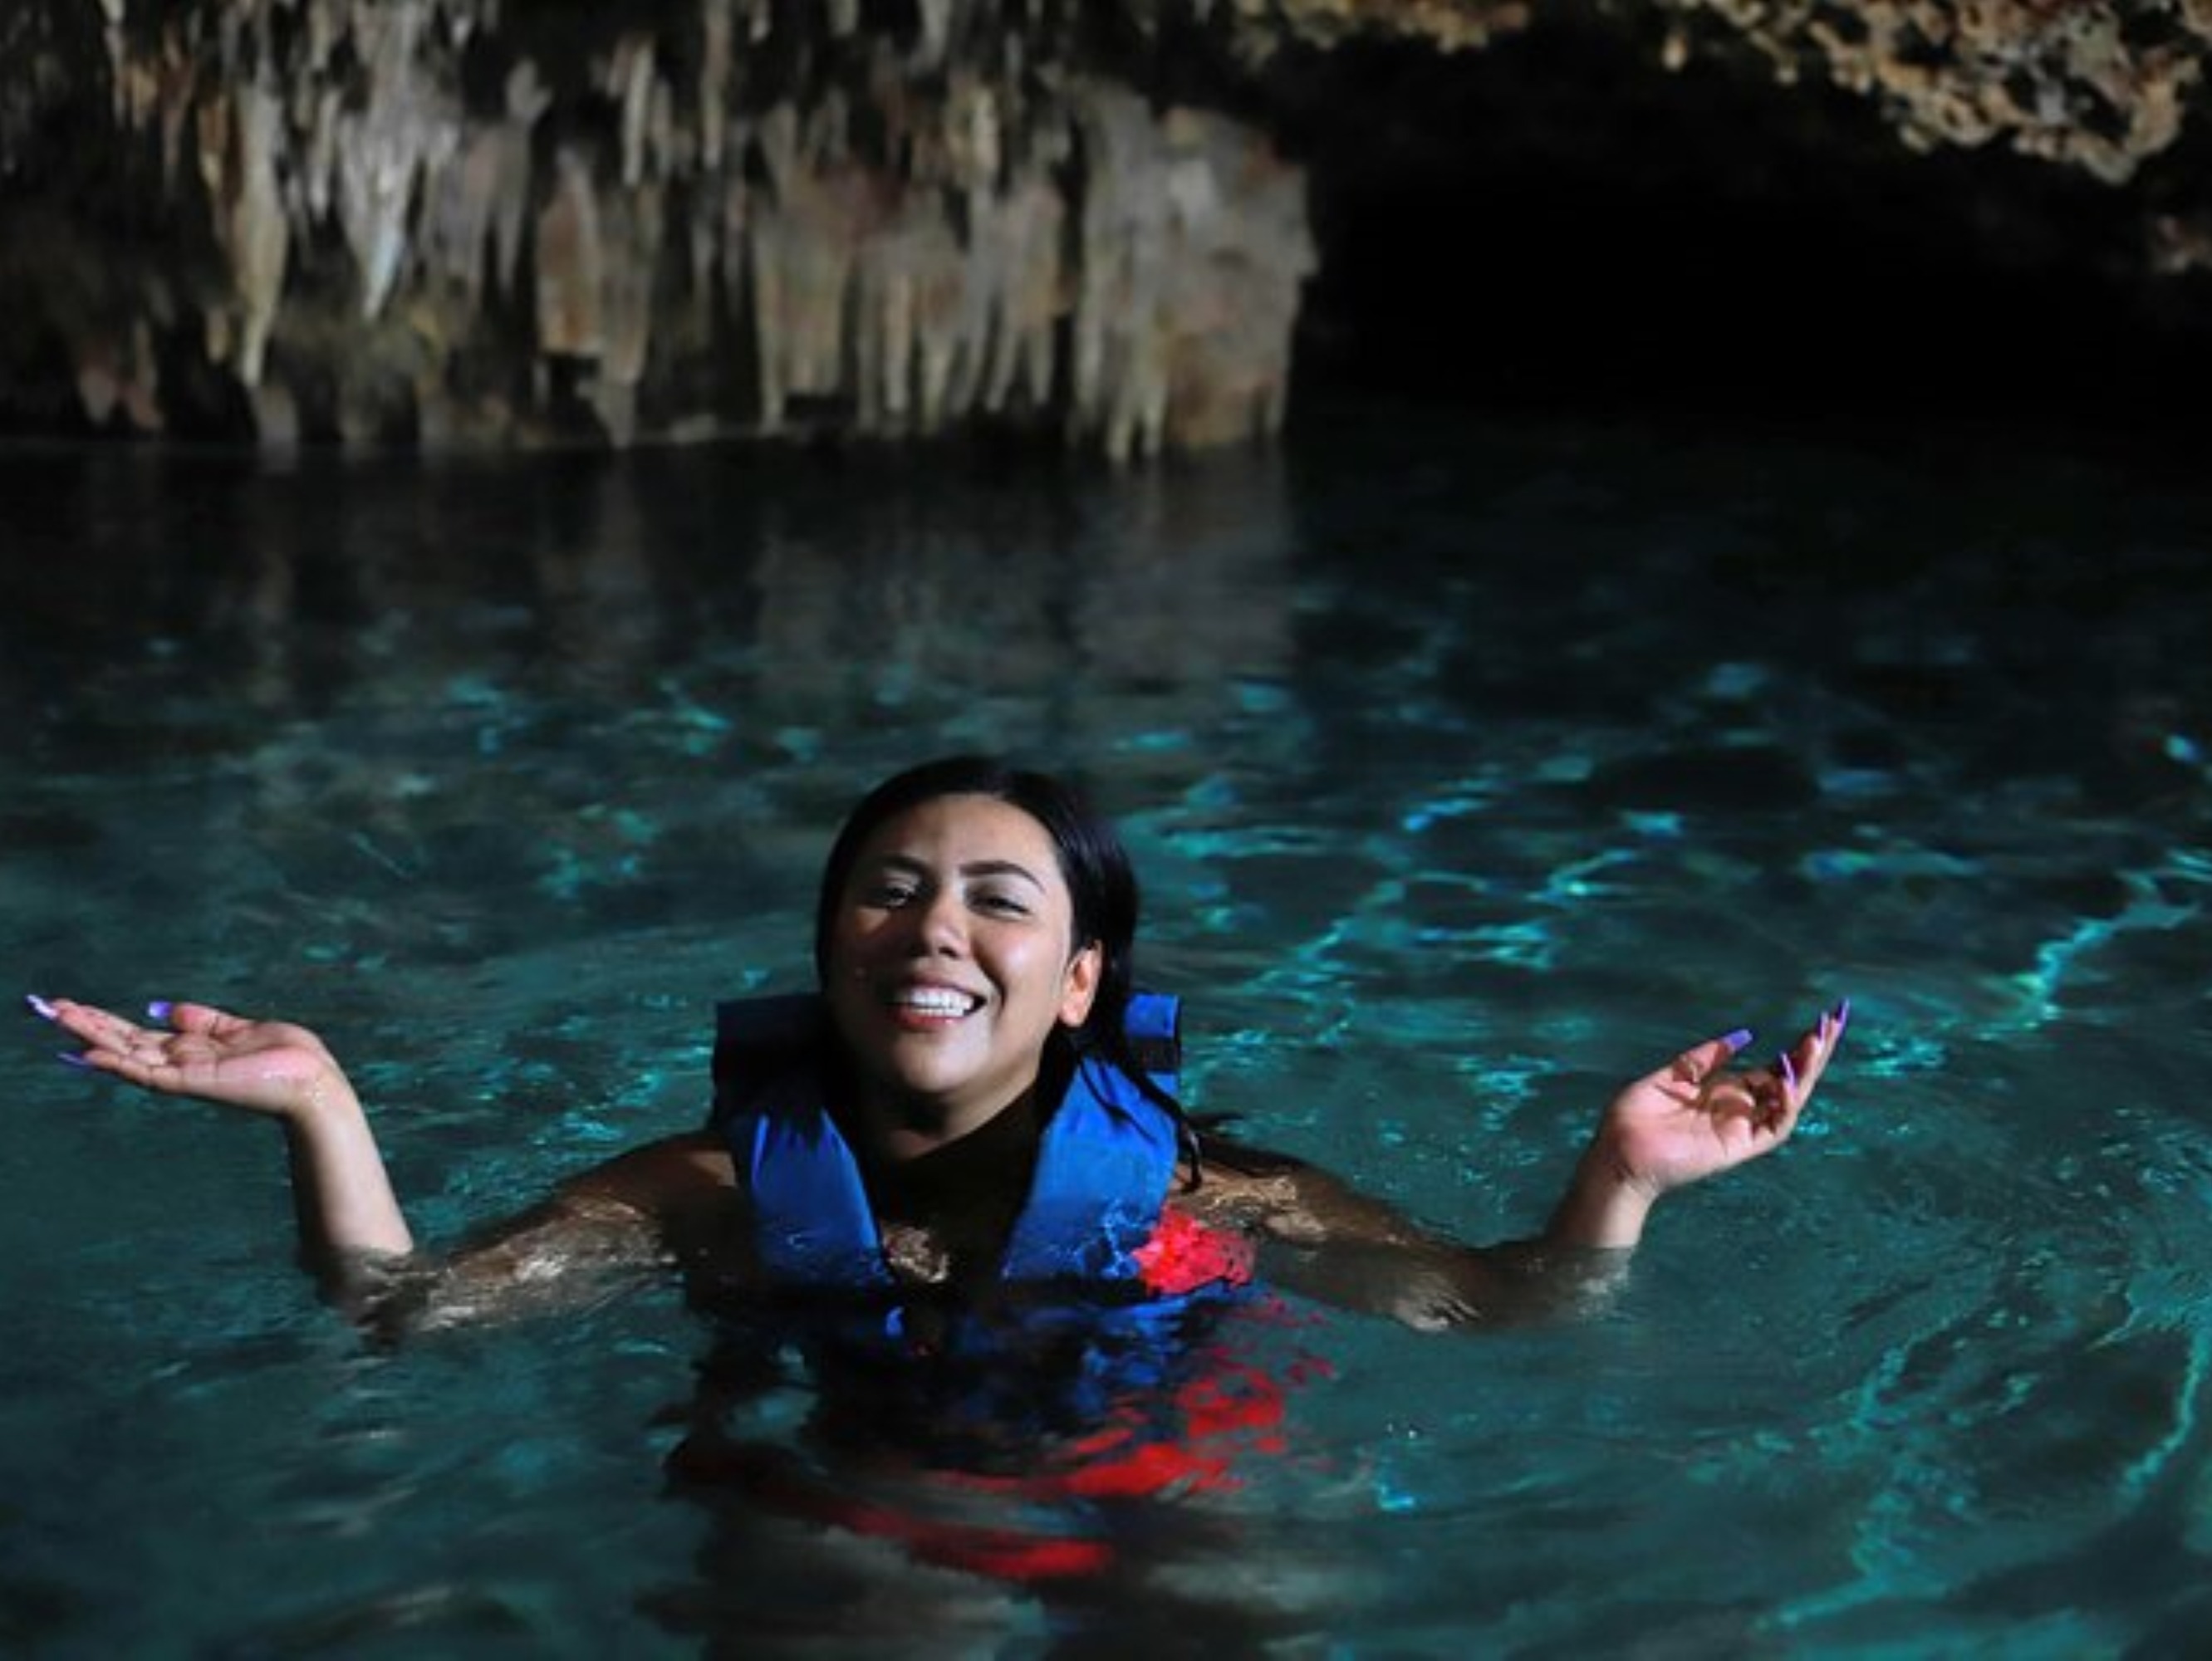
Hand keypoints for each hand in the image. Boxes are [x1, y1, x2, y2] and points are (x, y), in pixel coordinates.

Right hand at [30, 995, 349, 1123]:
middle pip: (122, 1041)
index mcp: (191, 1050)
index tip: (70, 1006)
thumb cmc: (288, 1057)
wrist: (313, 1082)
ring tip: (57, 1018)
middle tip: (45, 1006)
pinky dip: (119, 1063)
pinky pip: (148, 1073)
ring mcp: (184, 1074)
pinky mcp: (194, 1082)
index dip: (103, 1020)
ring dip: (91, 1036)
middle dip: (85, 1023)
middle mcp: (181, 1063)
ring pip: (126, 1054)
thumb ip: (205, 1020)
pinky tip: (91, 1053)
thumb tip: (167, 1008)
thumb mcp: (242, 1028)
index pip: (136, 1034)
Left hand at [1546, 1001, 1848, 1248]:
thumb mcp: (1670, 1076)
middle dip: (1813, 1052)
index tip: (1821, 1021)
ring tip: (1817, 1040)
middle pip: (1789, 1078)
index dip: (1798, 1047)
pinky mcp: (1739, 1146)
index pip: (1773, 1067)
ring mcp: (1742, 1128)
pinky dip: (1786, 1102)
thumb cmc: (1634, 1118)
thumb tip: (1742, 1036)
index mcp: (1725, 1091)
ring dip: (1806, 1071)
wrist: (1617, 1152)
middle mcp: (1740, 1108)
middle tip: (1834, 1021)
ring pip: (1790, 1099)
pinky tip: (1787, 1075)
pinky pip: (1775, 1125)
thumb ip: (1703, 1058)